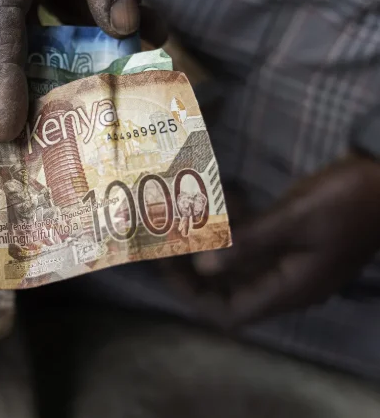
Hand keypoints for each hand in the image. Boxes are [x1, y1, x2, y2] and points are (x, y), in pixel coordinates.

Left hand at [174, 155, 379, 326]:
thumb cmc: (347, 201)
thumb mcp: (294, 219)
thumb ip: (247, 244)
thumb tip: (201, 268)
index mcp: (290, 288)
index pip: (230, 314)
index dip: (193, 297)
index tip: (167, 267)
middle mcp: (287, 282)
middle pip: (227, 289)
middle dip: (194, 266)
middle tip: (165, 238)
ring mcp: (291, 262)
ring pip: (237, 263)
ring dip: (210, 243)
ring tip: (183, 215)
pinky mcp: (293, 240)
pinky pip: (252, 243)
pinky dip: (233, 227)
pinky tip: (221, 198)